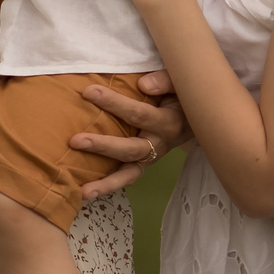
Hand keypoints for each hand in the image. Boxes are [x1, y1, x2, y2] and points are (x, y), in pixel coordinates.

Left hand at [76, 70, 189, 199]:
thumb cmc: (181, 95)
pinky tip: (85, 192)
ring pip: (129, 173)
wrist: (198, 118)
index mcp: (169, 122)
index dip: (115, 103)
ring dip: (106, 182)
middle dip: (103, 146)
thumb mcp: (179, 84)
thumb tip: (144, 85)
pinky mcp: (143, 163)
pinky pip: (127, 177)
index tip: (89, 92)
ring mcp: (151, 157)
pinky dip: (109, 186)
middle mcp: (160, 144)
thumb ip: (166, 81)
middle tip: (74, 141)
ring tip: (82, 191)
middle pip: (131, 149)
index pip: (139, 114)